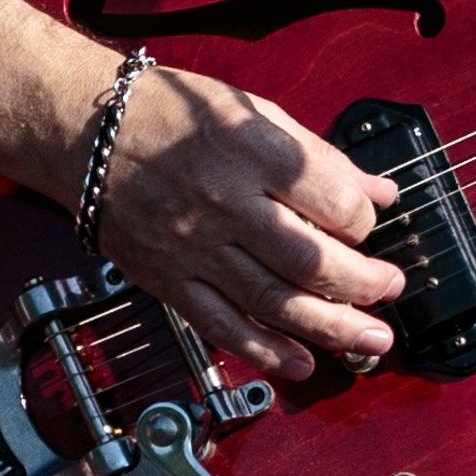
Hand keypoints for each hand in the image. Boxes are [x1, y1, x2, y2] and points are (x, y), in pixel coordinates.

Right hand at [85, 62, 407, 383]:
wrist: (85, 131)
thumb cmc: (171, 113)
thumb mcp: (254, 111)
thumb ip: (321, 156)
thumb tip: (380, 193)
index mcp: (252, 150)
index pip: (333, 201)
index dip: (363, 220)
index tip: (365, 223)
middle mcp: (225, 202)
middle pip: (311, 259)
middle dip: (363, 283)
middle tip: (390, 288)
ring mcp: (194, 247)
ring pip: (274, 300)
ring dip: (331, 327)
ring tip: (371, 340)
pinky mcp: (169, 279)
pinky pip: (223, 325)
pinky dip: (266, 351)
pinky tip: (302, 363)